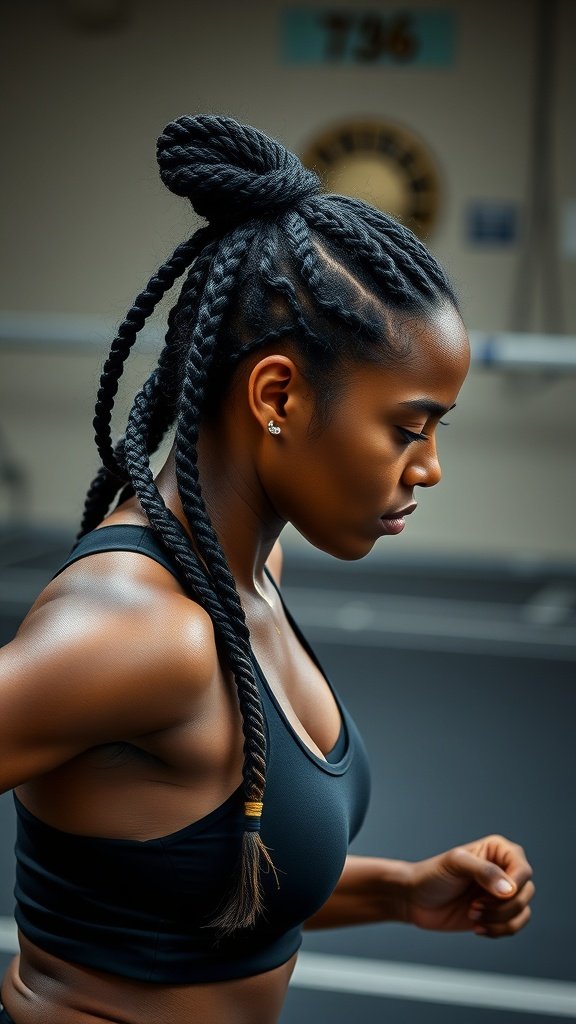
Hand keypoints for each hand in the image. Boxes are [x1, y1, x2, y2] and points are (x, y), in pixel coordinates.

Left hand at [404, 834, 533, 937]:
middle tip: (473, 907)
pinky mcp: (498, 914)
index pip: (523, 870)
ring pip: (522, 912)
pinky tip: (477, 927)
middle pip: (526, 893)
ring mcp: (502, 893)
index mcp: (498, 850)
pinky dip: (498, 931)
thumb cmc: (432, 875)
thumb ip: (484, 871)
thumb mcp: (455, 864)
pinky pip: (514, 926)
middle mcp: (505, 870)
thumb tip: (510, 889)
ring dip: (499, 921)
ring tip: (472, 915)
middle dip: (501, 907)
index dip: (512, 887)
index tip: (485, 896)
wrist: (415, 899)